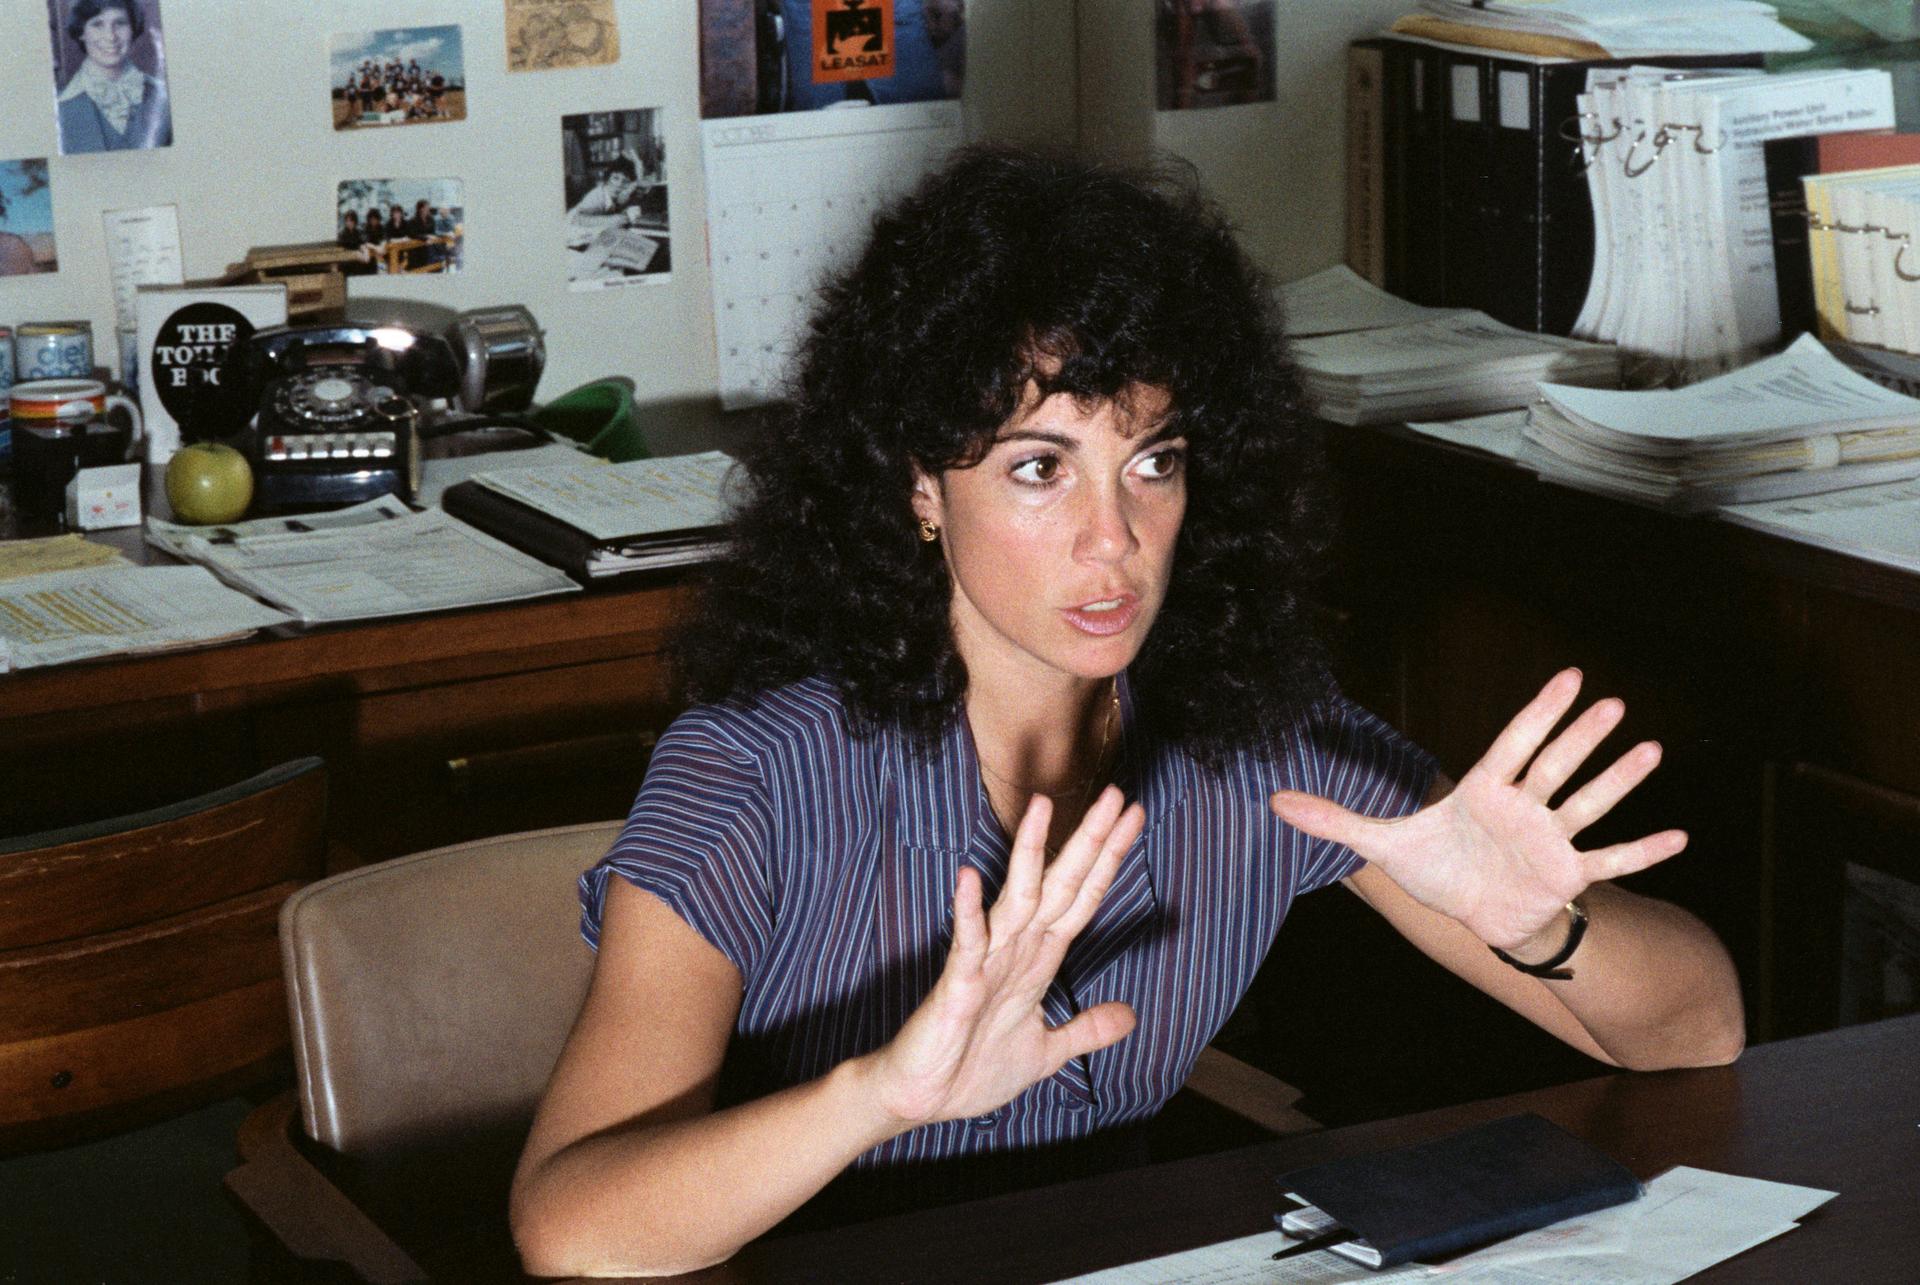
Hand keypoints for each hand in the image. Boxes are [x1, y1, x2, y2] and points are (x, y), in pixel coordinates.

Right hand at [863, 787, 1144, 1126]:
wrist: (921, 1099)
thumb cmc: (974, 1069)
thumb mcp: (1047, 1051)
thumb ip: (1086, 1030)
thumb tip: (1130, 1015)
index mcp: (1039, 961)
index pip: (1082, 900)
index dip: (1109, 861)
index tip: (1134, 820)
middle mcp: (1016, 949)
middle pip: (1061, 886)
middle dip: (1089, 843)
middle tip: (1116, 796)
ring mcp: (985, 961)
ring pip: (1017, 898)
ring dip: (1030, 853)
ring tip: (1043, 806)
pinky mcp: (956, 983)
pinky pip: (965, 942)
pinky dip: (968, 911)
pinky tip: (968, 877)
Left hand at [1269, 670, 1686, 952]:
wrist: (1471, 913)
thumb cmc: (1436, 867)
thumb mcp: (1381, 845)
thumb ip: (1333, 819)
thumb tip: (1273, 800)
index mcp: (1484, 791)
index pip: (1513, 743)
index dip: (1538, 712)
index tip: (1569, 675)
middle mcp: (1524, 807)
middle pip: (1555, 766)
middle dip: (1582, 737)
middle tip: (1614, 701)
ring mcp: (1550, 840)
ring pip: (1588, 805)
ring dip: (1620, 782)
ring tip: (1652, 750)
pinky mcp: (1568, 877)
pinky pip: (1610, 862)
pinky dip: (1643, 851)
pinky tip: (1680, 834)